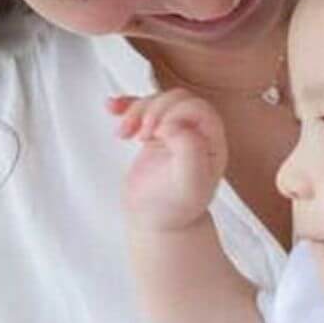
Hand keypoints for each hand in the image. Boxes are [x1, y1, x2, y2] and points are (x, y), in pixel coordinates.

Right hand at [108, 89, 227, 230]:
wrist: (157, 223)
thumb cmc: (176, 207)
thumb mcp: (189, 183)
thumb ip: (190, 151)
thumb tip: (174, 124)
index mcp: (211, 141)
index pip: (197, 108)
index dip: (175, 113)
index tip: (159, 134)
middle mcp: (196, 133)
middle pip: (176, 99)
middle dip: (154, 110)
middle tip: (143, 136)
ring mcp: (174, 132)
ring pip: (157, 101)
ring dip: (136, 109)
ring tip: (125, 133)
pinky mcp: (154, 135)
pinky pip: (140, 109)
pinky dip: (126, 106)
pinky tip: (112, 108)